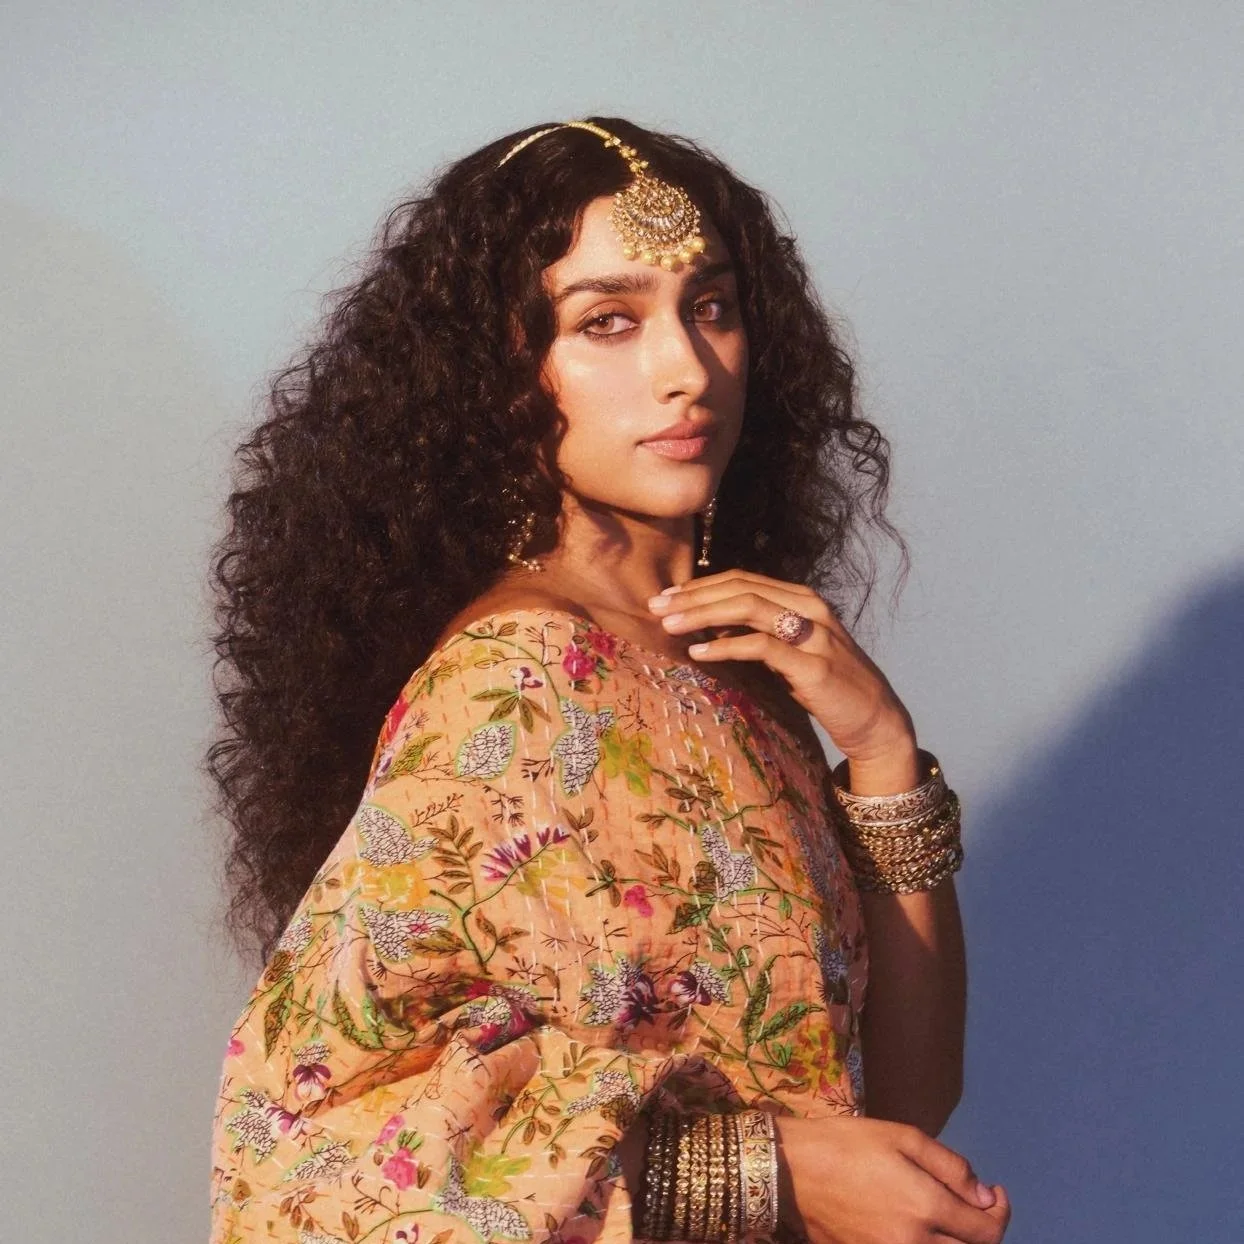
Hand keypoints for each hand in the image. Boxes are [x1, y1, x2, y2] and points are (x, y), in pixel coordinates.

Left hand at [648, 571, 914, 768]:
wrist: (874, 719)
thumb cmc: (825, 686)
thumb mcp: (788, 652)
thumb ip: (757, 634)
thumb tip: (708, 628)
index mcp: (801, 598)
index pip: (742, 579)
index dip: (700, 585)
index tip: (665, 597)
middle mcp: (809, 608)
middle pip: (740, 588)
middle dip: (693, 596)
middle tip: (655, 607)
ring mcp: (815, 634)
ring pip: (748, 608)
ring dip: (702, 614)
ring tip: (668, 625)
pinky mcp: (814, 666)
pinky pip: (762, 647)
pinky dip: (725, 647)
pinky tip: (698, 653)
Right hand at [776, 1115, 1011, 1243]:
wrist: (790, 1172)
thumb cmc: (846, 1144)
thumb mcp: (900, 1136)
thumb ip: (949, 1166)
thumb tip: (985, 1196)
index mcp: (925, 1207)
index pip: (987, 1231)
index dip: (1001, 1214)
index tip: (994, 1193)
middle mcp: (914, 1242)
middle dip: (982, 1232)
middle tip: (973, 1207)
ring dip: (954, 1243)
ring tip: (947, 1218)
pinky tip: (917, 1226)